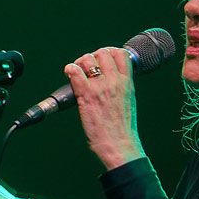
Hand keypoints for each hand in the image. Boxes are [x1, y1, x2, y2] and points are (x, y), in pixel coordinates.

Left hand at [65, 47, 145, 170]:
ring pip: (87, 59)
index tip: (102, 60)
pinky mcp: (86, 95)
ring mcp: (100, 87)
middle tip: (86, 68)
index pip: (120, 54)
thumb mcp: (128, 100)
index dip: (109, 53)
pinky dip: (70, 70)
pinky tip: (70, 75)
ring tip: (77, 73)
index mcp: (127, 82)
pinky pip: (74, 72)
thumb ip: (121, 86)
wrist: (119, 145)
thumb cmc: (122, 128)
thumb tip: (111, 79)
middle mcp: (114, 81)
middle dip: (92, 57)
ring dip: (80, 63)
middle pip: (102, 53)